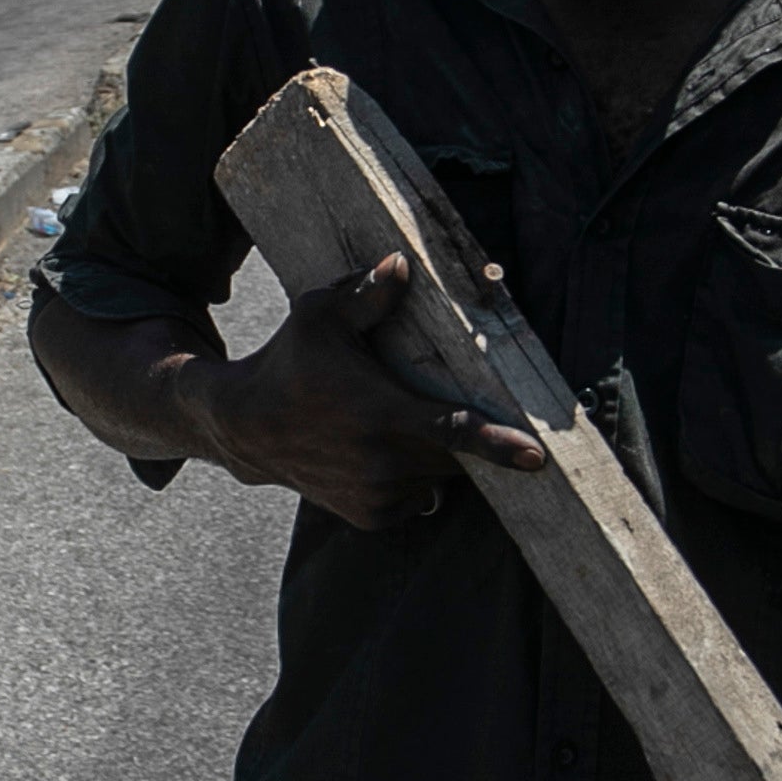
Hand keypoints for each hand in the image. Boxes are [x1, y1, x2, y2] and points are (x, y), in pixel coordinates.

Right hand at [194, 252, 546, 529]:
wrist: (245, 428)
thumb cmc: (289, 361)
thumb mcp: (320, 315)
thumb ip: (367, 294)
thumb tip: (402, 263)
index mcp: (383, 414)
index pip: (452, 432)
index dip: (498, 446)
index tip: (536, 456)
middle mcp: (384, 463)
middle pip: (457, 456)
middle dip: (467, 438)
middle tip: (439, 404)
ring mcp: (379, 496)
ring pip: (439, 477)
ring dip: (434, 454)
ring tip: (389, 423)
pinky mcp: (372, 517)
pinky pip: (420, 497)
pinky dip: (415, 476)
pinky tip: (382, 450)